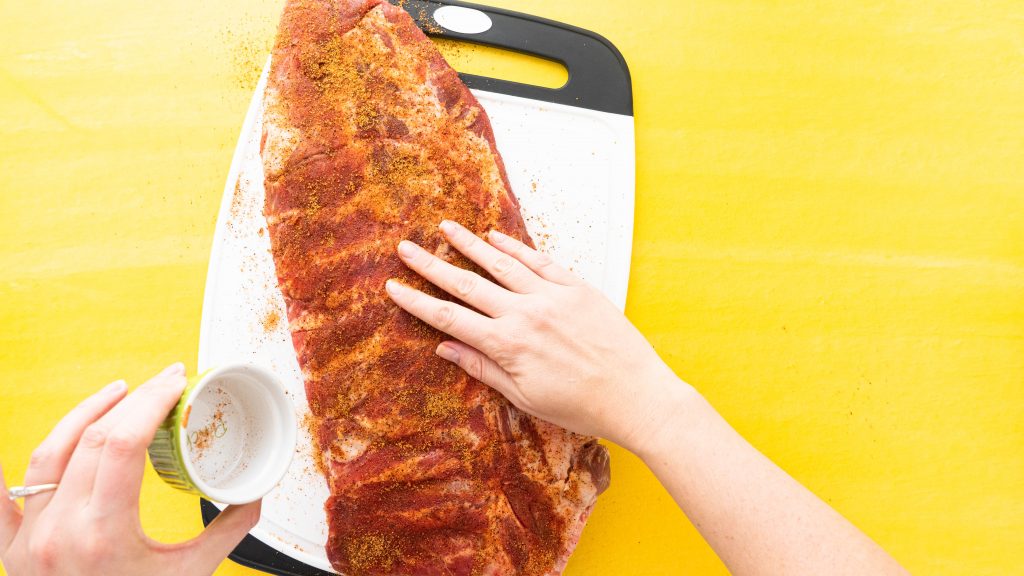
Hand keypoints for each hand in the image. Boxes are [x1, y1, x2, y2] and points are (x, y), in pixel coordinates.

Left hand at [0, 363, 260, 575]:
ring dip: (81, 415)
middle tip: (162, 383)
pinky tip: (19, 450)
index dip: (150, 401)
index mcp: (102, 534)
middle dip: (130, 400)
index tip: (175, 382)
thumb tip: (253, 493)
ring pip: (46, 455)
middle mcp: (57, 531)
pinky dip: (7, 473)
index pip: (121, 442)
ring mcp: (28, 542)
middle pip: (89, 438)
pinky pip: (1, 504)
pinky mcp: (12, 554)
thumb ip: (226, 533)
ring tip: (115, 393)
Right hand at [385, 219, 684, 449]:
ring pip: (501, 263)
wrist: (636, 396)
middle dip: (431, 265)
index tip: (393, 286)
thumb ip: (483, 368)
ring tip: (444, 227)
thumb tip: (445, 348)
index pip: (449, 318)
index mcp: (508, 345)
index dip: (417, 301)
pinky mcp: (577, 288)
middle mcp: (525, 314)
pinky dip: (515, 246)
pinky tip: (494, 236)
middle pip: (467, 283)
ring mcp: (552, 296)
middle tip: (405, 248)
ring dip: (469, 244)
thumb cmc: (580, 407)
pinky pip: (539, 260)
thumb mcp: (525, 397)